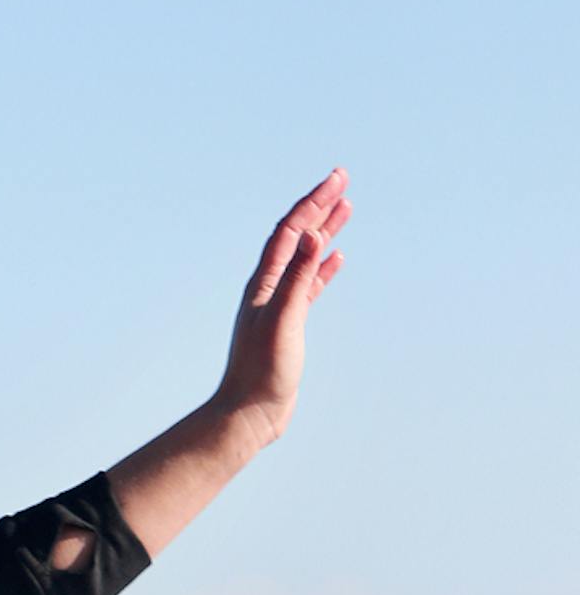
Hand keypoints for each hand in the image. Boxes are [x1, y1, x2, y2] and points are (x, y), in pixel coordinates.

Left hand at [214, 169, 349, 445]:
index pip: (290, 230)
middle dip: (319, 207)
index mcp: (264, 284)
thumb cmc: (262, 372)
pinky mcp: (289, 326)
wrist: (248, 415)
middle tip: (342, 180)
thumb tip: (311, 235)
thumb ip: (298, 277)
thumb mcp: (284, 320)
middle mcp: (268, 289)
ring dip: (324, 232)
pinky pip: (308, 286)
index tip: (337, 179)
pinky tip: (337, 258)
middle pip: (296, 237)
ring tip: (346, 208)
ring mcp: (278, 306)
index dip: (313, 202)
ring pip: (304, 258)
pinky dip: (322, 268)